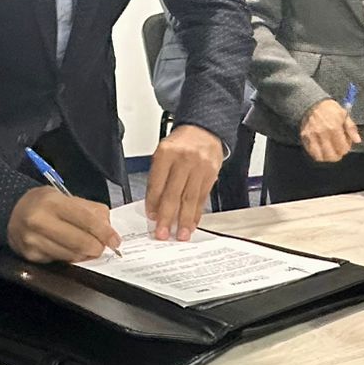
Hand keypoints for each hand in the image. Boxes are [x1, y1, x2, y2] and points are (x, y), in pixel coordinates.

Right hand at [6, 186, 120, 263]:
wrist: (12, 213)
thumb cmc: (43, 203)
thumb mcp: (65, 197)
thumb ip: (89, 210)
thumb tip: (108, 228)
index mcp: (52, 202)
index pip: (86, 220)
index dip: (104, 232)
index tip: (115, 241)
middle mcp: (39, 221)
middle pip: (80, 242)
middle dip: (97, 247)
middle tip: (102, 246)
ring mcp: (33, 240)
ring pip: (72, 256)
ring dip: (84, 254)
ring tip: (86, 247)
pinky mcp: (31, 256)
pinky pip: (60, 261)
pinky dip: (70, 257)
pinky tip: (69, 249)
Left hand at [146, 124, 223, 239]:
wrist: (203, 130)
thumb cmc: (180, 144)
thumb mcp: (163, 153)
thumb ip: (158, 177)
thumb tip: (154, 206)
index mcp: (166, 153)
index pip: (157, 183)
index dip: (153, 203)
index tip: (152, 217)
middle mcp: (184, 160)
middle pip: (173, 194)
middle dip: (167, 217)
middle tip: (162, 233)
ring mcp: (199, 167)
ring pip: (190, 199)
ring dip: (184, 220)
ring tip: (180, 234)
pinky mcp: (211, 174)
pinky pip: (202, 198)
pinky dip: (196, 213)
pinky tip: (191, 223)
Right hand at [300, 98, 360, 162]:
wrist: (311, 103)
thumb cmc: (330, 109)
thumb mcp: (344, 115)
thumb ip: (351, 128)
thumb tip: (357, 140)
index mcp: (334, 128)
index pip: (343, 148)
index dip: (346, 149)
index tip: (345, 144)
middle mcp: (323, 134)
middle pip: (332, 156)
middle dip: (338, 155)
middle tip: (338, 150)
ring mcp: (312, 137)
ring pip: (322, 157)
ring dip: (328, 157)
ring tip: (330, 152)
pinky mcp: (305, 138)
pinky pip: (312, 153)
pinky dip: (318, 155)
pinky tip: (322, 151)